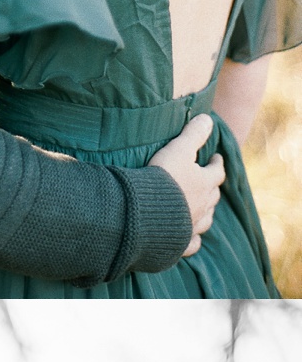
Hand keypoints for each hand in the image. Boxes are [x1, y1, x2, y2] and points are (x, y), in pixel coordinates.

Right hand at [151, 114, 223, 254]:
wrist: (145, 214)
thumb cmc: (163, 179)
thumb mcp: (178, 150)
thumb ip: (193, 134)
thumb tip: (207, 118)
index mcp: (204, 184)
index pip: (218, 172)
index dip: (217, 164)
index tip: (216, 157)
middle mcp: (202, 207)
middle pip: (213, 197)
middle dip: (212, 187)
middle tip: (209, 180)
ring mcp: (192, 227)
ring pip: (205, 220)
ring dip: (205, 212)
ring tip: (201, 207)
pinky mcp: (179, 243)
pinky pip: (192, 243)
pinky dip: (192, 238)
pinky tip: (189, 236)